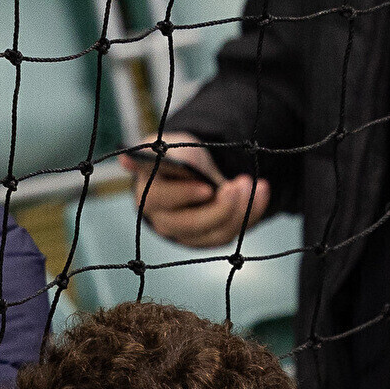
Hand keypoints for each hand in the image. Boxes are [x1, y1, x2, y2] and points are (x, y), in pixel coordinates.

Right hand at [120, 134, 272, 249]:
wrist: (194, 170)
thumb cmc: (179, 157)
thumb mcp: (171, 149)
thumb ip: (157, 155)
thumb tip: (127, 161)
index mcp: (148, 195)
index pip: (161, 198)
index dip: (184, 194)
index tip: (207, 187)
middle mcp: (163, 220)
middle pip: (189, 224)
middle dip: (220, 207)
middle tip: (239, 184)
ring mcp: (186, 234)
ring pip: (214, 234)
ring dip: (241, 209)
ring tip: (252, 182)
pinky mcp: (208, 239)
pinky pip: (231, 235)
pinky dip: (252, 213)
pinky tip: (262, 190)